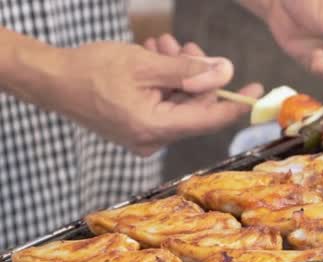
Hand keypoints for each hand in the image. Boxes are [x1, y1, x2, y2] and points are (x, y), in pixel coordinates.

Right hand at [43, 38, 261, 155]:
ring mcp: (144, 136)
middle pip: (194, 108)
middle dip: (196, 75)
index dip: (235, 104)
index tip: (256, 89)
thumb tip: (225, 72)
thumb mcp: (146, 65)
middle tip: (190, 47)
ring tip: (165, 46)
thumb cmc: (91, 71)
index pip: (208, 120)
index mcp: (155, 129)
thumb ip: (189, 71)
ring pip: (179, 102)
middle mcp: (152, 140)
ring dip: (178, 73)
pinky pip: (163, 104)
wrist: (50, 80)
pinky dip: (165, 82)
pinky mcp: (137, 127)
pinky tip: (156, 58)